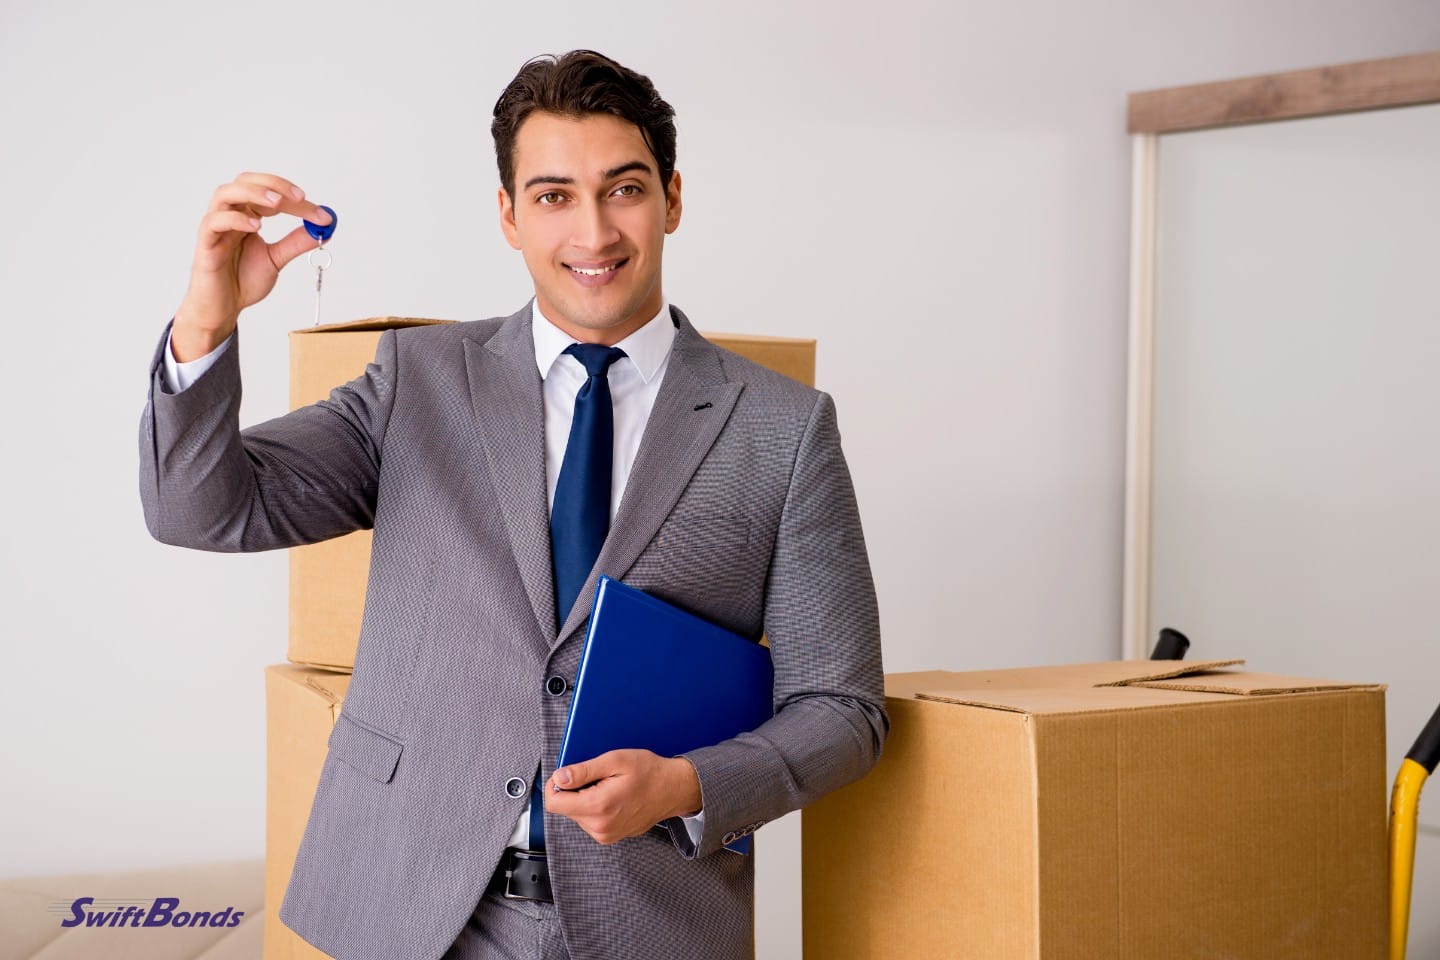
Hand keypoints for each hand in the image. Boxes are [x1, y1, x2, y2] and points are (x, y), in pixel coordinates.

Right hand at [172, 172, 332, 360]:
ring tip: (276, 202)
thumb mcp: (276, 259)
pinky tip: (255, 227)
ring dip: (252, 193)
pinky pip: (213, 222)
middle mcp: (230, 214)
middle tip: (299, 197)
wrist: (223, 308)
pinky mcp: (205, 244)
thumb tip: (324, 229)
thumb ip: (295, 243)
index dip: (295, 199)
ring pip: (225, 193)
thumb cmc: (242, 280)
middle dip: (274, 185)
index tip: (322, 214)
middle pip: (245, 181)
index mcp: (247, 214)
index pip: (269, 193)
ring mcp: (215, 227)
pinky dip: (234, 219)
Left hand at [544, 749, 701, 845]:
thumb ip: (583, 771)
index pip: (554, 803)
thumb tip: (559, 778)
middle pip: (565, 808)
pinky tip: (611, 796)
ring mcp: (605, 835)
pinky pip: (588, 821)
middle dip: (574, 790)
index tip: (567, 773)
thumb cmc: (649, 772)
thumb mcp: (615, 761)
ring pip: (576, 814)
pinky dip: (594, 807)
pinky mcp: (609, 837)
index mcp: (598, 807)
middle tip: (597, 776)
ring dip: (584, 798)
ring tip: (608, 786)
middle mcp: (599, 827)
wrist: (674, 790)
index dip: (555, 785)